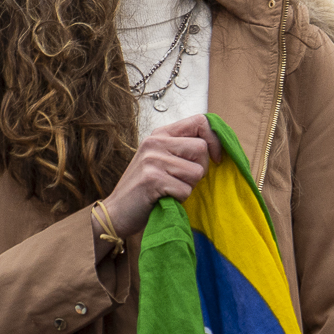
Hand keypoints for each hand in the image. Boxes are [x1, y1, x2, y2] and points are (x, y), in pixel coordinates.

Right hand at [96, 116, 222, 242]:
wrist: (116, 213)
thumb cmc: (145, 188)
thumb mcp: (162, 160)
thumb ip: (183, 149)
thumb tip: (217, 148)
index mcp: (160, 134)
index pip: (200, 121)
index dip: (215, 139)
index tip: (216, 158)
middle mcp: (155, 142)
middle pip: (201, 149)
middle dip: (200, 170)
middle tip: (182, 181)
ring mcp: (153, 159)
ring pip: (196, 172)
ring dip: (188, 187)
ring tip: (170, 190)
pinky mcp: (152, 179)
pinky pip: (185, 190)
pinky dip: (179, 200)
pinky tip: (163, 198)